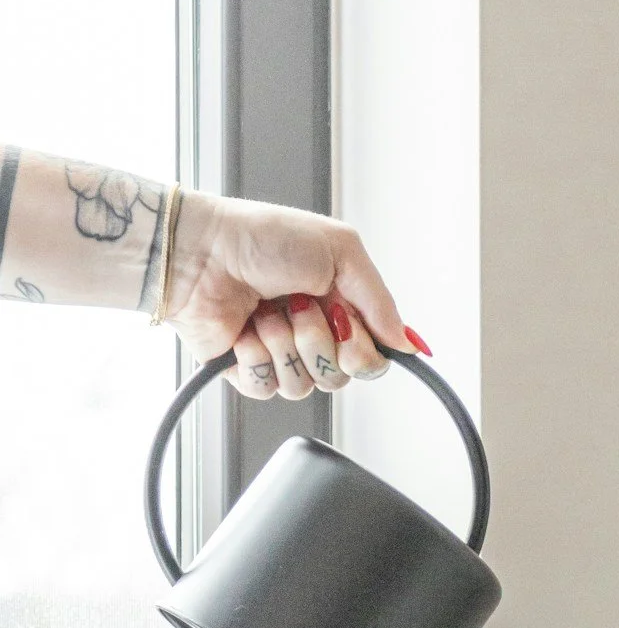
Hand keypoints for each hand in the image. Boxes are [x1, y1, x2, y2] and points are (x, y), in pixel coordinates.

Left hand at [165, 191, 423, 399]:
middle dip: (320, 342)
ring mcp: (279, 353)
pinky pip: (269, 389)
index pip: (372, 357)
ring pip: (306, 387)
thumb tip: (409, 344)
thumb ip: (381, 300)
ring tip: (264, 312)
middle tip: (298, 306)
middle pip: (342, 377)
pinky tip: (245, 330)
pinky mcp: (247, 370)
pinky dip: (257, 357)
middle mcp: (312, 332)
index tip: (346, 320)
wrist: (200, 250)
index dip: (363, 350)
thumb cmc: (260, 238)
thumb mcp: (340, 250)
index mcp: (339, 305)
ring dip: (285, 345)